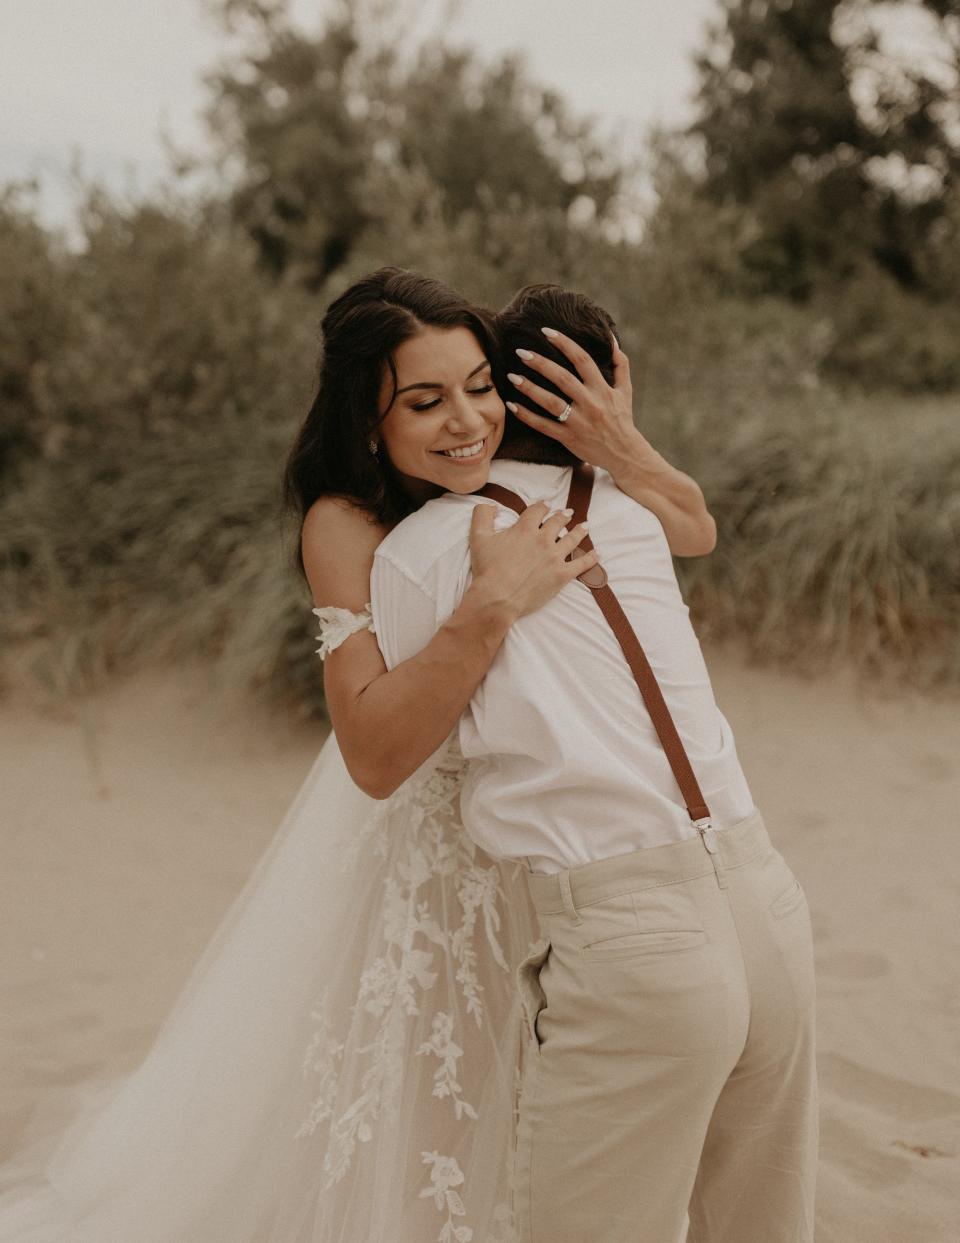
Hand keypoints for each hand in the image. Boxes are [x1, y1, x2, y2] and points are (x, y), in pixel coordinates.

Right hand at [468, 499, 598, 620]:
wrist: (498, 596)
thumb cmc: (487, 569)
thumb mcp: (478, 538)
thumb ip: (482, 515)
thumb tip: (489, 505)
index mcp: (525, 529)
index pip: (537, 511)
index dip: (542, 506)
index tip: (546, 505)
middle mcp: (543, 539)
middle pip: (557, 522)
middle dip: (563, 516)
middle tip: (568, 513)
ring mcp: (555, 556)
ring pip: (572, 539)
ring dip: (579, 531)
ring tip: (585, 527)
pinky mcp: (562, 574)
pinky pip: (582, 564)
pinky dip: (591, 558)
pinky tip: (598, 554)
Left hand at [505, 328, 645, 477]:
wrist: (624, 454)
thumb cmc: (622, 418)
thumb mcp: (626, 390)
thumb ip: (620, 363)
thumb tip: (610, 337)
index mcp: (602, 388)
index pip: (582, 360)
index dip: (564, 343)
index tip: (546, 331)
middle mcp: (590, 403)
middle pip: (562, 378)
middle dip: (540, 363)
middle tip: (520, 352)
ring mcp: (579, 421)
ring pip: (551, 402)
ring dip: (529, 388)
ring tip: (511, 376)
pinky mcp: (569, 438)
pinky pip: (544, 426)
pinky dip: (527, 416)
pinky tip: (512, 405)